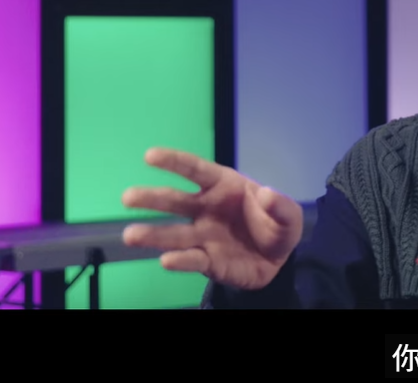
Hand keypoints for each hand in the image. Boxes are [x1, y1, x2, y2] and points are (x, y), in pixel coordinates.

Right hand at [121, 147, 302, 290]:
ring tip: (130, 236)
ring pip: (174, 234)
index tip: (150, 155)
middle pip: (175, 201)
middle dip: (152, 198)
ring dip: (152, 234)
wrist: (278, 260)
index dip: (174, 162)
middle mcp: (206, 209)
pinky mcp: (206, 261)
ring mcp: (203, 236)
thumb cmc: (275, 226)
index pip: (196, 170)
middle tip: (128, 197)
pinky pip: (191, 259)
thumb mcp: (289, 216)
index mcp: (224, 186)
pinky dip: (179, 260)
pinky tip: (167, 260)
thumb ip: (281, 205)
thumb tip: (266, 194)